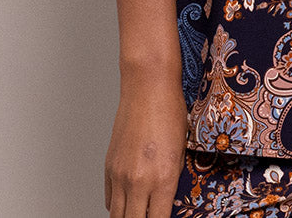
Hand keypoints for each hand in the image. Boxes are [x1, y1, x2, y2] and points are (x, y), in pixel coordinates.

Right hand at [104, 73, 187, 217]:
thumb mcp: (181, 151)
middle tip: (151, 216)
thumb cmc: (170, 111)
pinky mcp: (109, 166)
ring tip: (138, 214)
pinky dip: (118, 206)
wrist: (148, 85)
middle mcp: (139, 181)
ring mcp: (120, 175)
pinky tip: (127, 203)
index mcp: (163, 178)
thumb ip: (173, 181)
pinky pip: (110, 199)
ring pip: (117, 216)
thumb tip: (167, 201)